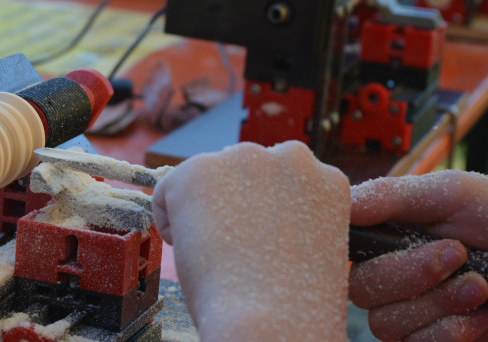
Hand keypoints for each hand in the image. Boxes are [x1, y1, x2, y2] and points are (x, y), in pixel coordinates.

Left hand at [152, 141, 349, 340]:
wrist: (271, 321)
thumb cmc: (292, 304)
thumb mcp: (312, 247)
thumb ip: (291, 216)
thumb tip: (252, 212)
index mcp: (325, 179)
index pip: (277, 182)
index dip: (261, 217)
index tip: (259, 245)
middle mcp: (288, 157)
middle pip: (240, 174)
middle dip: (231, 206)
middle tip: (236, 252)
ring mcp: (242, 158)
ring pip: (205, 180)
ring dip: (203, 213)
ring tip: (219, 254)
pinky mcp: (198, 169)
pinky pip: (167, 191)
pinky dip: (171, 223)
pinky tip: (194, 251)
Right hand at [350, 170, 487, 341]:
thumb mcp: (451, 194)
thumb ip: (391, 196)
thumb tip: (342, 201)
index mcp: (387, 238)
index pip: (341, 249)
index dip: (354, 248)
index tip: (391, 238)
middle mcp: (390, 278)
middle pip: (360, 291)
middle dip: (410, 276)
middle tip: (457, 255)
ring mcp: (409, 314)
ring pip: (386, 323)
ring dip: (437, 305)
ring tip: (480, 288)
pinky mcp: (431, 341)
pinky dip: (451, 332)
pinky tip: (481, 317)